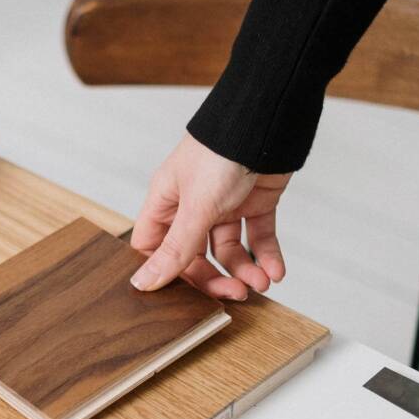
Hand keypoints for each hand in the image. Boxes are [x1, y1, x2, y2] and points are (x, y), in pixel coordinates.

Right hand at [130, 132, 290, 299]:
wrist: (266, 122)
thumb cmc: (221, 152)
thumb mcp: (195, 207)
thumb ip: (174, 250)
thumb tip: (143, 283)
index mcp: (166, 202)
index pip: (154, 247)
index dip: (166, 272)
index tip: (182, 297)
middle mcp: (192, 206)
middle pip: (194, 255)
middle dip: (214, 277)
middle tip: (234, 293)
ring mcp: (224, 205)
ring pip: (229, 250)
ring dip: (244, 269)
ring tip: (261, 281)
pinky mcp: (254, 203)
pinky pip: (257, 237)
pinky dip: (267, 255)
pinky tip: (275, 270)